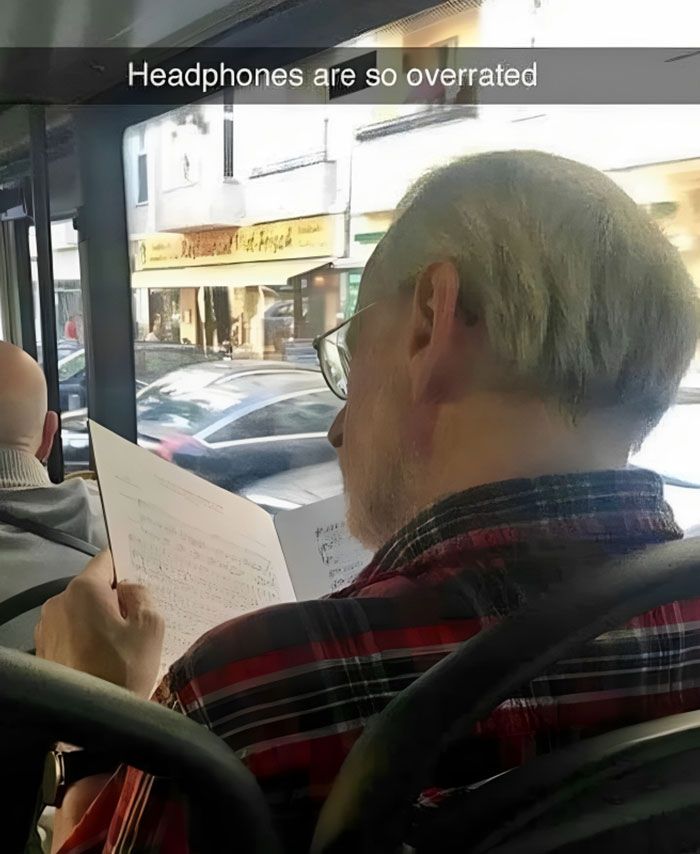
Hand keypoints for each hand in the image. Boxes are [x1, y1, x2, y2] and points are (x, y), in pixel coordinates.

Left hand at [35, 551, 164, 698]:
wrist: (89, 726)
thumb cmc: (123, 670)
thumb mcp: (150, 626)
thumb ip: (142, 595)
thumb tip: (128, 588)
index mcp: (83, 590)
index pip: (107, 559)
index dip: (128, 564)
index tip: (144, 575)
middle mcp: (58, 602)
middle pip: (94, 587)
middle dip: (115, 596)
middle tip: (139, 615)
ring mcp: (46, 627)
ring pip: (82, 610)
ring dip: (100, 618)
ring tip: (121, 641)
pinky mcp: (43, 649)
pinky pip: (71, 630)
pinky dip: (87, 636)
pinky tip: (103, 655)